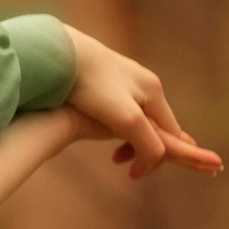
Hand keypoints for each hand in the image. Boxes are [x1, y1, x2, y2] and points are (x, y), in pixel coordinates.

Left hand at [62, 28, 222, 178]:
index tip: (133, 173)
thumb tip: (156, 160)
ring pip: (135, 115)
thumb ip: (147, 141)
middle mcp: (144, 81)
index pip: (170, 131)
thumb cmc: (91, 86)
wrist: (57, 55)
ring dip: (128, 136)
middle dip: (143, 146)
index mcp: (154, 91)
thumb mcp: (126, 119)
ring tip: (112, 152)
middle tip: (122, 162)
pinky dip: (114, 123)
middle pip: (154, 123)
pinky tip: (97, 127)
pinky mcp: (102, 75)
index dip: (157, 155)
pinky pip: (118, 105)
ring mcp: (124, 76)